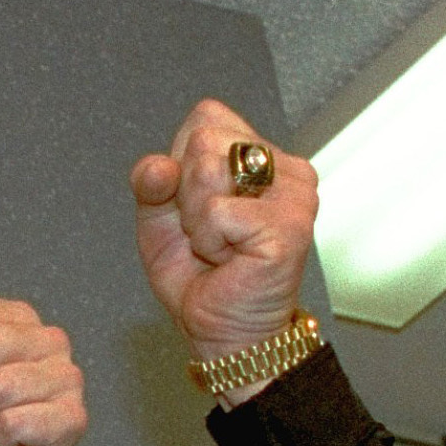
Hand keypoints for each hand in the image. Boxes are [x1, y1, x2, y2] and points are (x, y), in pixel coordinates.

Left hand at [131, 98, 318, 399]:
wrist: (219, 329)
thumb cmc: (199, 276)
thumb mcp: (159, 219)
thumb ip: (151, 182)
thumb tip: (157, 165)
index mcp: (258, 155)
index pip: (206, 116)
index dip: (180, 162)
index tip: (193, 205)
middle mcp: (285, 166)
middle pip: (205, 136)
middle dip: (185, 191)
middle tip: (206, 232)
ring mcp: (294, 192)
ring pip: (209, 168)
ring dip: (195, 217)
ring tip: (218, 245)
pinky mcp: (291, 223)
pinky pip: (218, 210)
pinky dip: (208, 240)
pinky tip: (229, 258)